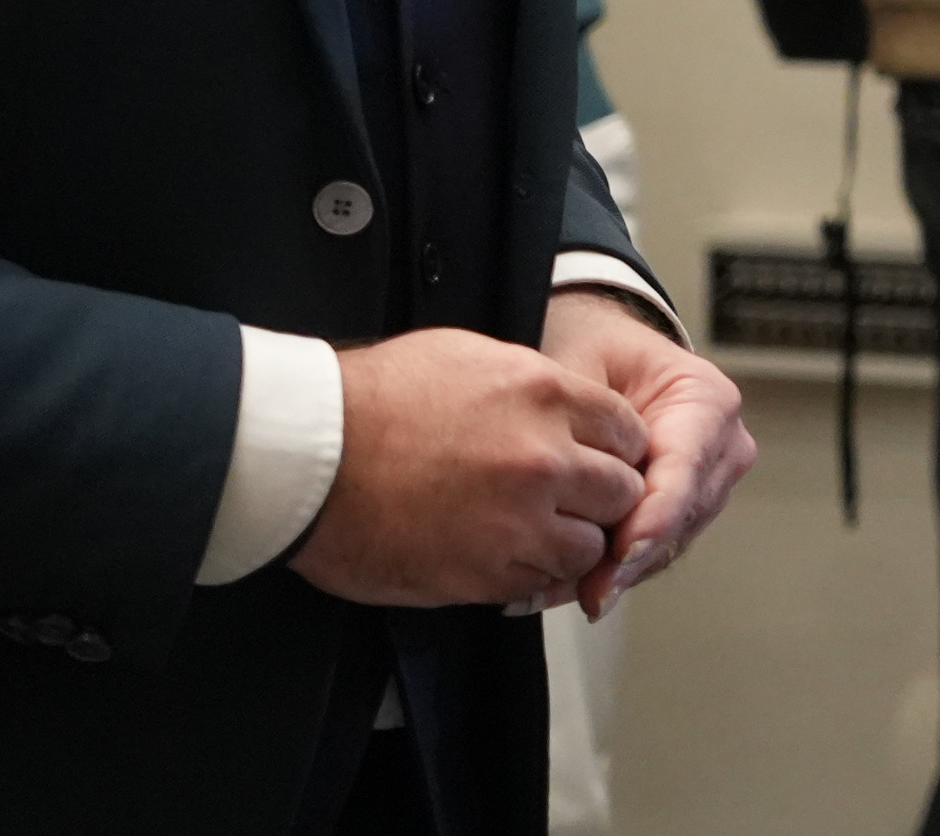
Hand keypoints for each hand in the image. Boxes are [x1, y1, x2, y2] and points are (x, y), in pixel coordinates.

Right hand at [290, 327, 648, 610]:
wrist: (309, 457)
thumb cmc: (372, 400)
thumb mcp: (469, 357)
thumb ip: (533, 385)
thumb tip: (565, 408)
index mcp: (546, 394)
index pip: (629, 431)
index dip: (615, 448)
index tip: (598, 458)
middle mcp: (545, 458)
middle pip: (622, 492)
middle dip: (603, 498)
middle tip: (574, 500)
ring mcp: (519, 521)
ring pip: (591, 546)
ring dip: (571, 542)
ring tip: (536, 531)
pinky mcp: (485, 573)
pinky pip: (541, 582)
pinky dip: (533, 574)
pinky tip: (505, 554)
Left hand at [544, 290, 757, 618]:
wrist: (605, 358)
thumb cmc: (596, 355)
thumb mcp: (582, 371)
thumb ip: (578, 421)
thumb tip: (559, 471)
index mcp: (707, 401)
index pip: (685, 468)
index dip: (655, 516)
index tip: (624, 551)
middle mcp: (721, 448)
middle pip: (681, 517)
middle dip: (630, 558)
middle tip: (587, 592)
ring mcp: (707, 485)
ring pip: (668, 545)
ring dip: (617, 573)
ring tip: (558, 592)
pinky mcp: (683, 513)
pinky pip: (651, 552)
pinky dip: (612, 571)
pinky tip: (568, 586)